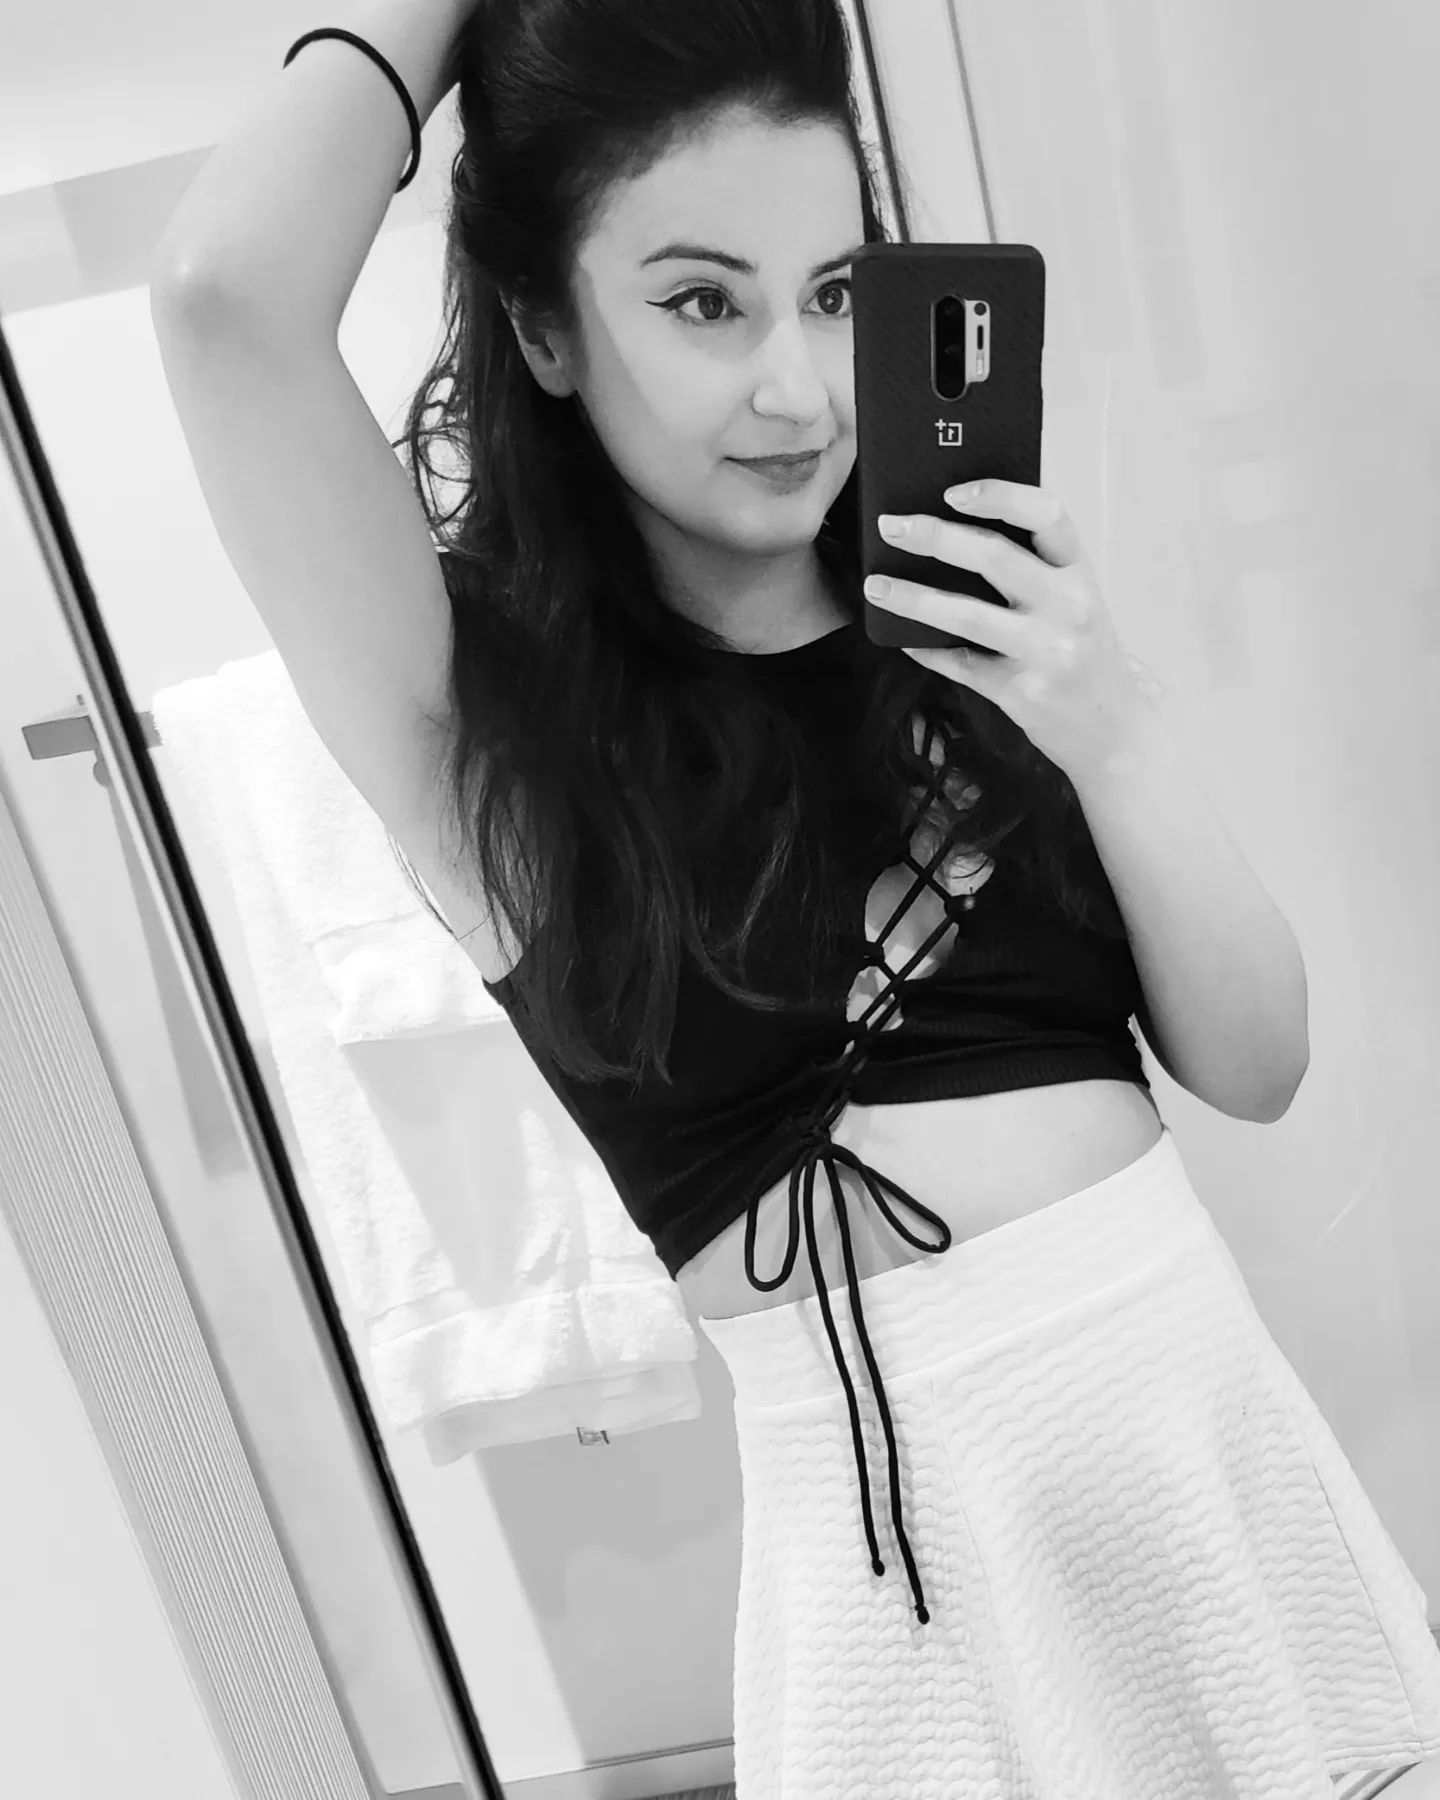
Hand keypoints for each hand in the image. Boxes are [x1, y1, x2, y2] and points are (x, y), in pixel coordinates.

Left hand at [863, 480, 1160, 784]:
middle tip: (890, 526)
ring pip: (966, 615)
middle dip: (933, 535)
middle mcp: (1069, 607)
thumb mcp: (1075, 602)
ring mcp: (1046, 652)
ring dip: (912, 597)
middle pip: (993, 556)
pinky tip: (903, 638)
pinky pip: (960, 665)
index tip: (952, 491)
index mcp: (1081, 573)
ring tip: (876, 585)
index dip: (998, 495)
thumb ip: (1035, 568)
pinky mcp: (1022, 693)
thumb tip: (955, 529)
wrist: (1115, 730)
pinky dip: (926, 649)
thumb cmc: (1083, 653)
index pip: (1046, 515)